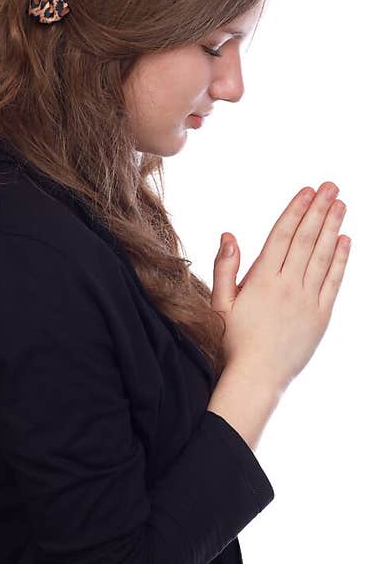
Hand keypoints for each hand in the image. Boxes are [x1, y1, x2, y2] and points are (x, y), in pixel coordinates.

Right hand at [210, 182, 350, 390]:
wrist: (257, 377)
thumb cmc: (232, 342)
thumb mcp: (219, 304)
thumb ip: (225, 268)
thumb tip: (229, 235)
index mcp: (262, 281)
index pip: (282, 236)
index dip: (296, 211)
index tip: (308, 191)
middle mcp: (288, 286)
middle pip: (306, 239)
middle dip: (319, 210)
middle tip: (332, 186)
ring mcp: (307, 301)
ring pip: (322, 256)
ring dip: (333, 227)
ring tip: (341, 204)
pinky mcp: (321, 316)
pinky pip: (334, 281)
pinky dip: (341, 258)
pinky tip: (345, 240)